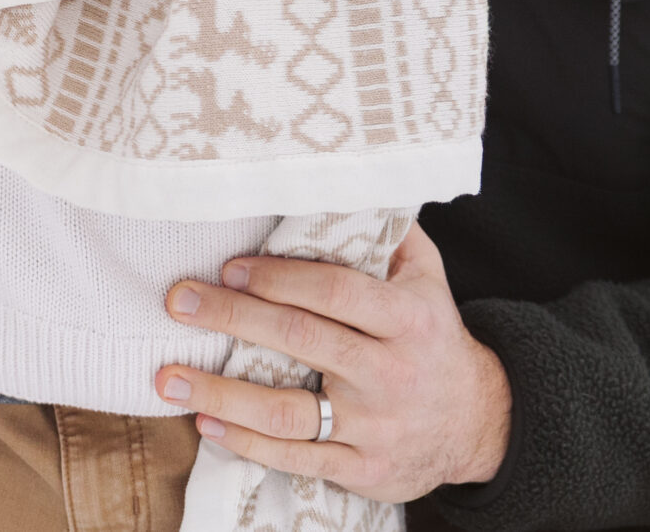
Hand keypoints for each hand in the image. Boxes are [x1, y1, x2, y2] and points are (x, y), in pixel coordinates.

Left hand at [155, 222, 509, 501]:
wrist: (481, 423)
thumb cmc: (434, 337)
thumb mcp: (427, 279)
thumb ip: (389, 234)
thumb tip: (345, 179)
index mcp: (408, 319)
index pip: (335, 291)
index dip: (278, 277)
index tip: (228, 266)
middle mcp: (391, 372)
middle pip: (301, 339)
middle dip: (232, 317)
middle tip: (179, 301)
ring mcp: (375, 426)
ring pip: (287, 411)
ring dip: (221, 393)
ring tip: (168, 377)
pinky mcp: (363, 469)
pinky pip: (296, 458)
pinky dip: (246, 442)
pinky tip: (206, 421)